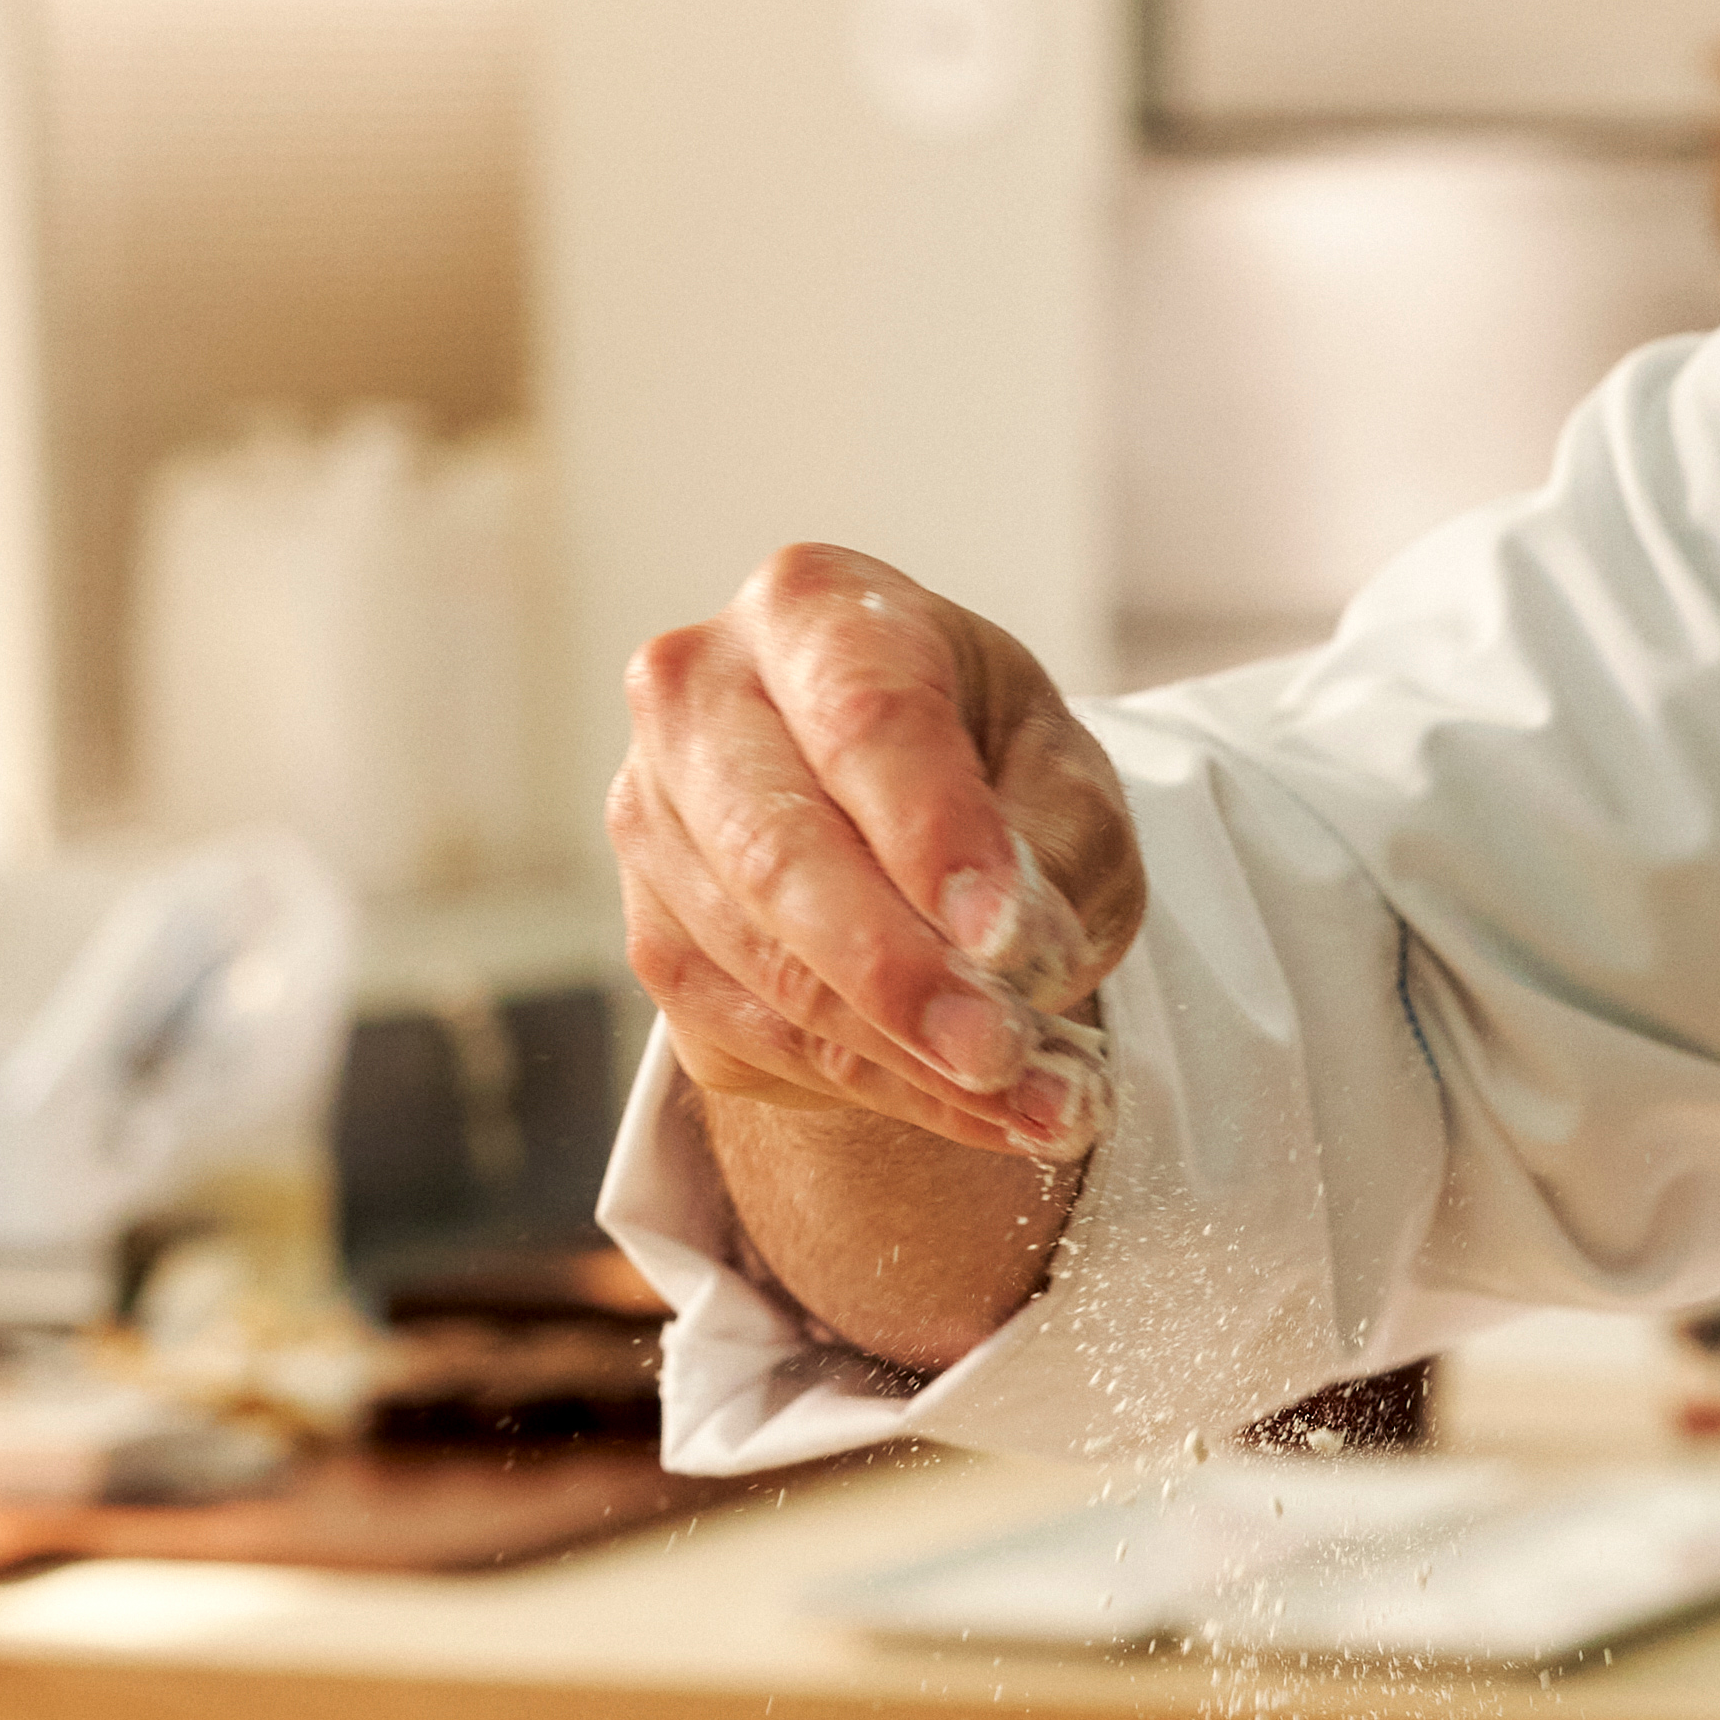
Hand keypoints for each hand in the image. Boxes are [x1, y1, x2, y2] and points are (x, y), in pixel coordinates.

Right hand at [609, 543, 1143, 1162]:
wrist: (904, 825)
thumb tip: (1018, 952)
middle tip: (1005, 1053)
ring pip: (766, 964)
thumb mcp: (1067, 780)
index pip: (866, 719)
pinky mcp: (655, 939)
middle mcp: (699, 695)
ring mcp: (653, 822)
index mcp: (814, 609)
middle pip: (779, 847)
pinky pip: (759, 1037)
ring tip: (1042, 1104)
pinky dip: (881, 1089)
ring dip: (908, 1056)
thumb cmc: (992, 772)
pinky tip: (979, 1110)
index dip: (936, 834)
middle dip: (899, 971)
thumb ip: (1057, 848)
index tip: (1008, 934)